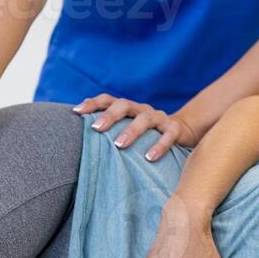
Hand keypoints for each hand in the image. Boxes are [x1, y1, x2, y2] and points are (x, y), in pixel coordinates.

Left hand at [74, 94, 197, 160]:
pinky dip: (159, 145)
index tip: (77, 111)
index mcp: (128, 108)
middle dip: (109, 115)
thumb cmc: (145, 134)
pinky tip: (149, 157)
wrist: (181, 131)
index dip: (93, 103)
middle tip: (96, 128)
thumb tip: (76, 140)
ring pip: (145, 119)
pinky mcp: (175, 129)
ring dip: (131, 131)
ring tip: (119, 145)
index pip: (108, 100)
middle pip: (124, 105)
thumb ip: (109, 131)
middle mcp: (141, 109)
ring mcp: (159, 118)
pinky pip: (168, 135)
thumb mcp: (127, 129)